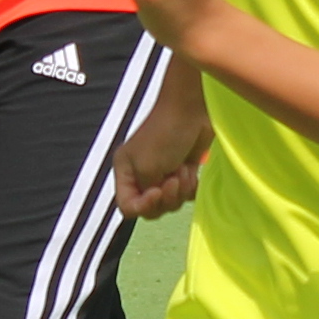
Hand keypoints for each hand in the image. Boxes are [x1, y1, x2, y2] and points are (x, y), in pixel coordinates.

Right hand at [115, 100, 210, 219]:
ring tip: (183, 170)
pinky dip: (191, 187)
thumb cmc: (166, 133)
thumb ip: (145, 193)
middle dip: (166, 198)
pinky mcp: (183, 171)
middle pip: (151, 208)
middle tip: (173, 179)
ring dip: (180, 190)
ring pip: (171, 203)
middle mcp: (142, 175)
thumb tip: (154, 201)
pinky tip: (193, 172)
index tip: (157, 191)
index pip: (127, 206)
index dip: (144, 205)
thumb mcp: (147, 167)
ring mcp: (163, 174)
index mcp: (126, 172)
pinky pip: (186, 195)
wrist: (192, 110)